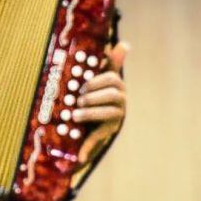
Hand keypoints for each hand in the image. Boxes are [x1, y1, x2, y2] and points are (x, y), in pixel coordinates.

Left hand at [73, 42, 128, 163]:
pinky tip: (79, 156)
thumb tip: (126, 44)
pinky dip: (88, 147)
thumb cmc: (95, 92)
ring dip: (90, 114)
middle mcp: (120, 100)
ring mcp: (116, 116)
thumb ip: (111, 61)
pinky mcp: (108, 131)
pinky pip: (98, 138)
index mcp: (116, 85)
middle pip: (112, 95)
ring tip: (74, 115)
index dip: (96, 80)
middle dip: (93, 96)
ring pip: (108, 113)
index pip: (111, 78)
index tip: (82, 84)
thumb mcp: (100, 77)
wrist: (91, 118)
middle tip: (77, 99)